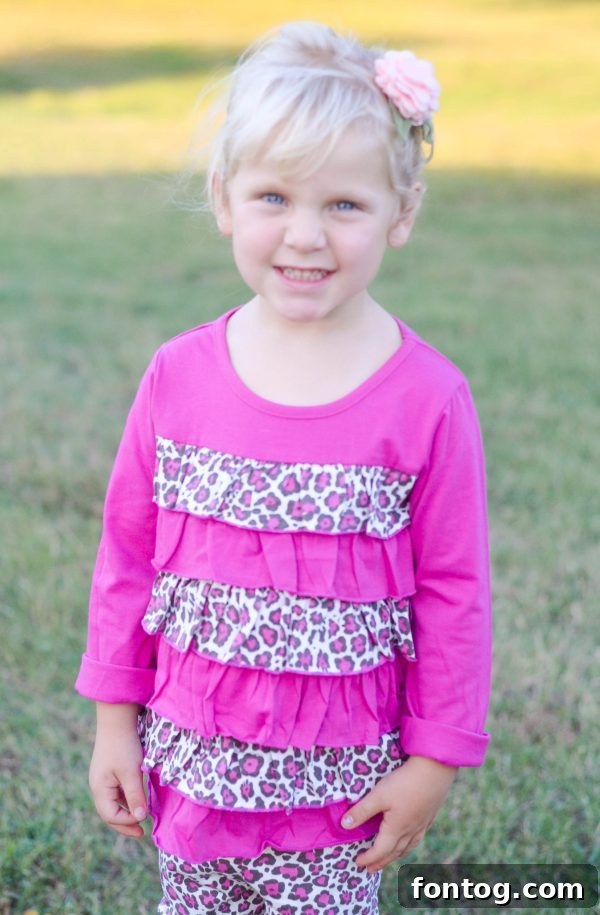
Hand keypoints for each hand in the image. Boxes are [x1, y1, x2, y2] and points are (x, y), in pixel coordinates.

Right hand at [88, 702, 147, 838]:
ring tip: (141, 819)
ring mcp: (103, 778)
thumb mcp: (132, 772)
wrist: (117, 719)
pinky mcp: (109, 770)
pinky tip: (138, 800)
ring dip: (126, 811)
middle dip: (125, 823)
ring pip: (113, 802)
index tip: (143, 824)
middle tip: (141, 833)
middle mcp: (98, 785)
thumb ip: (135, 796)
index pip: (110, 816)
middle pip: (109, 812)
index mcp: (99, 789)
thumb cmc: (124, 746)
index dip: (126, 822)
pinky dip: (126, 799)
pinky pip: (116, 791)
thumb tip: (140, 819)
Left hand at [341, 755, 457, 872]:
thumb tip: (344, 825)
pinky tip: (410, 839)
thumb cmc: (405, 783)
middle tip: (371, 870)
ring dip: (395, 856)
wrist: (435, 771)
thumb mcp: (379, 795)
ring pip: (407, 847)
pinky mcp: (429, 816)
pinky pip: (418, 838)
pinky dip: (409, 844)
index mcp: (396, 829)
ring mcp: (421, 824)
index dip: (368, 858)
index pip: (380, 850)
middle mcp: (410, 831)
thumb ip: (362, 811)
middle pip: (394, 853)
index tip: (358, 862)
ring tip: (389, 858)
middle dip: (380, 862)